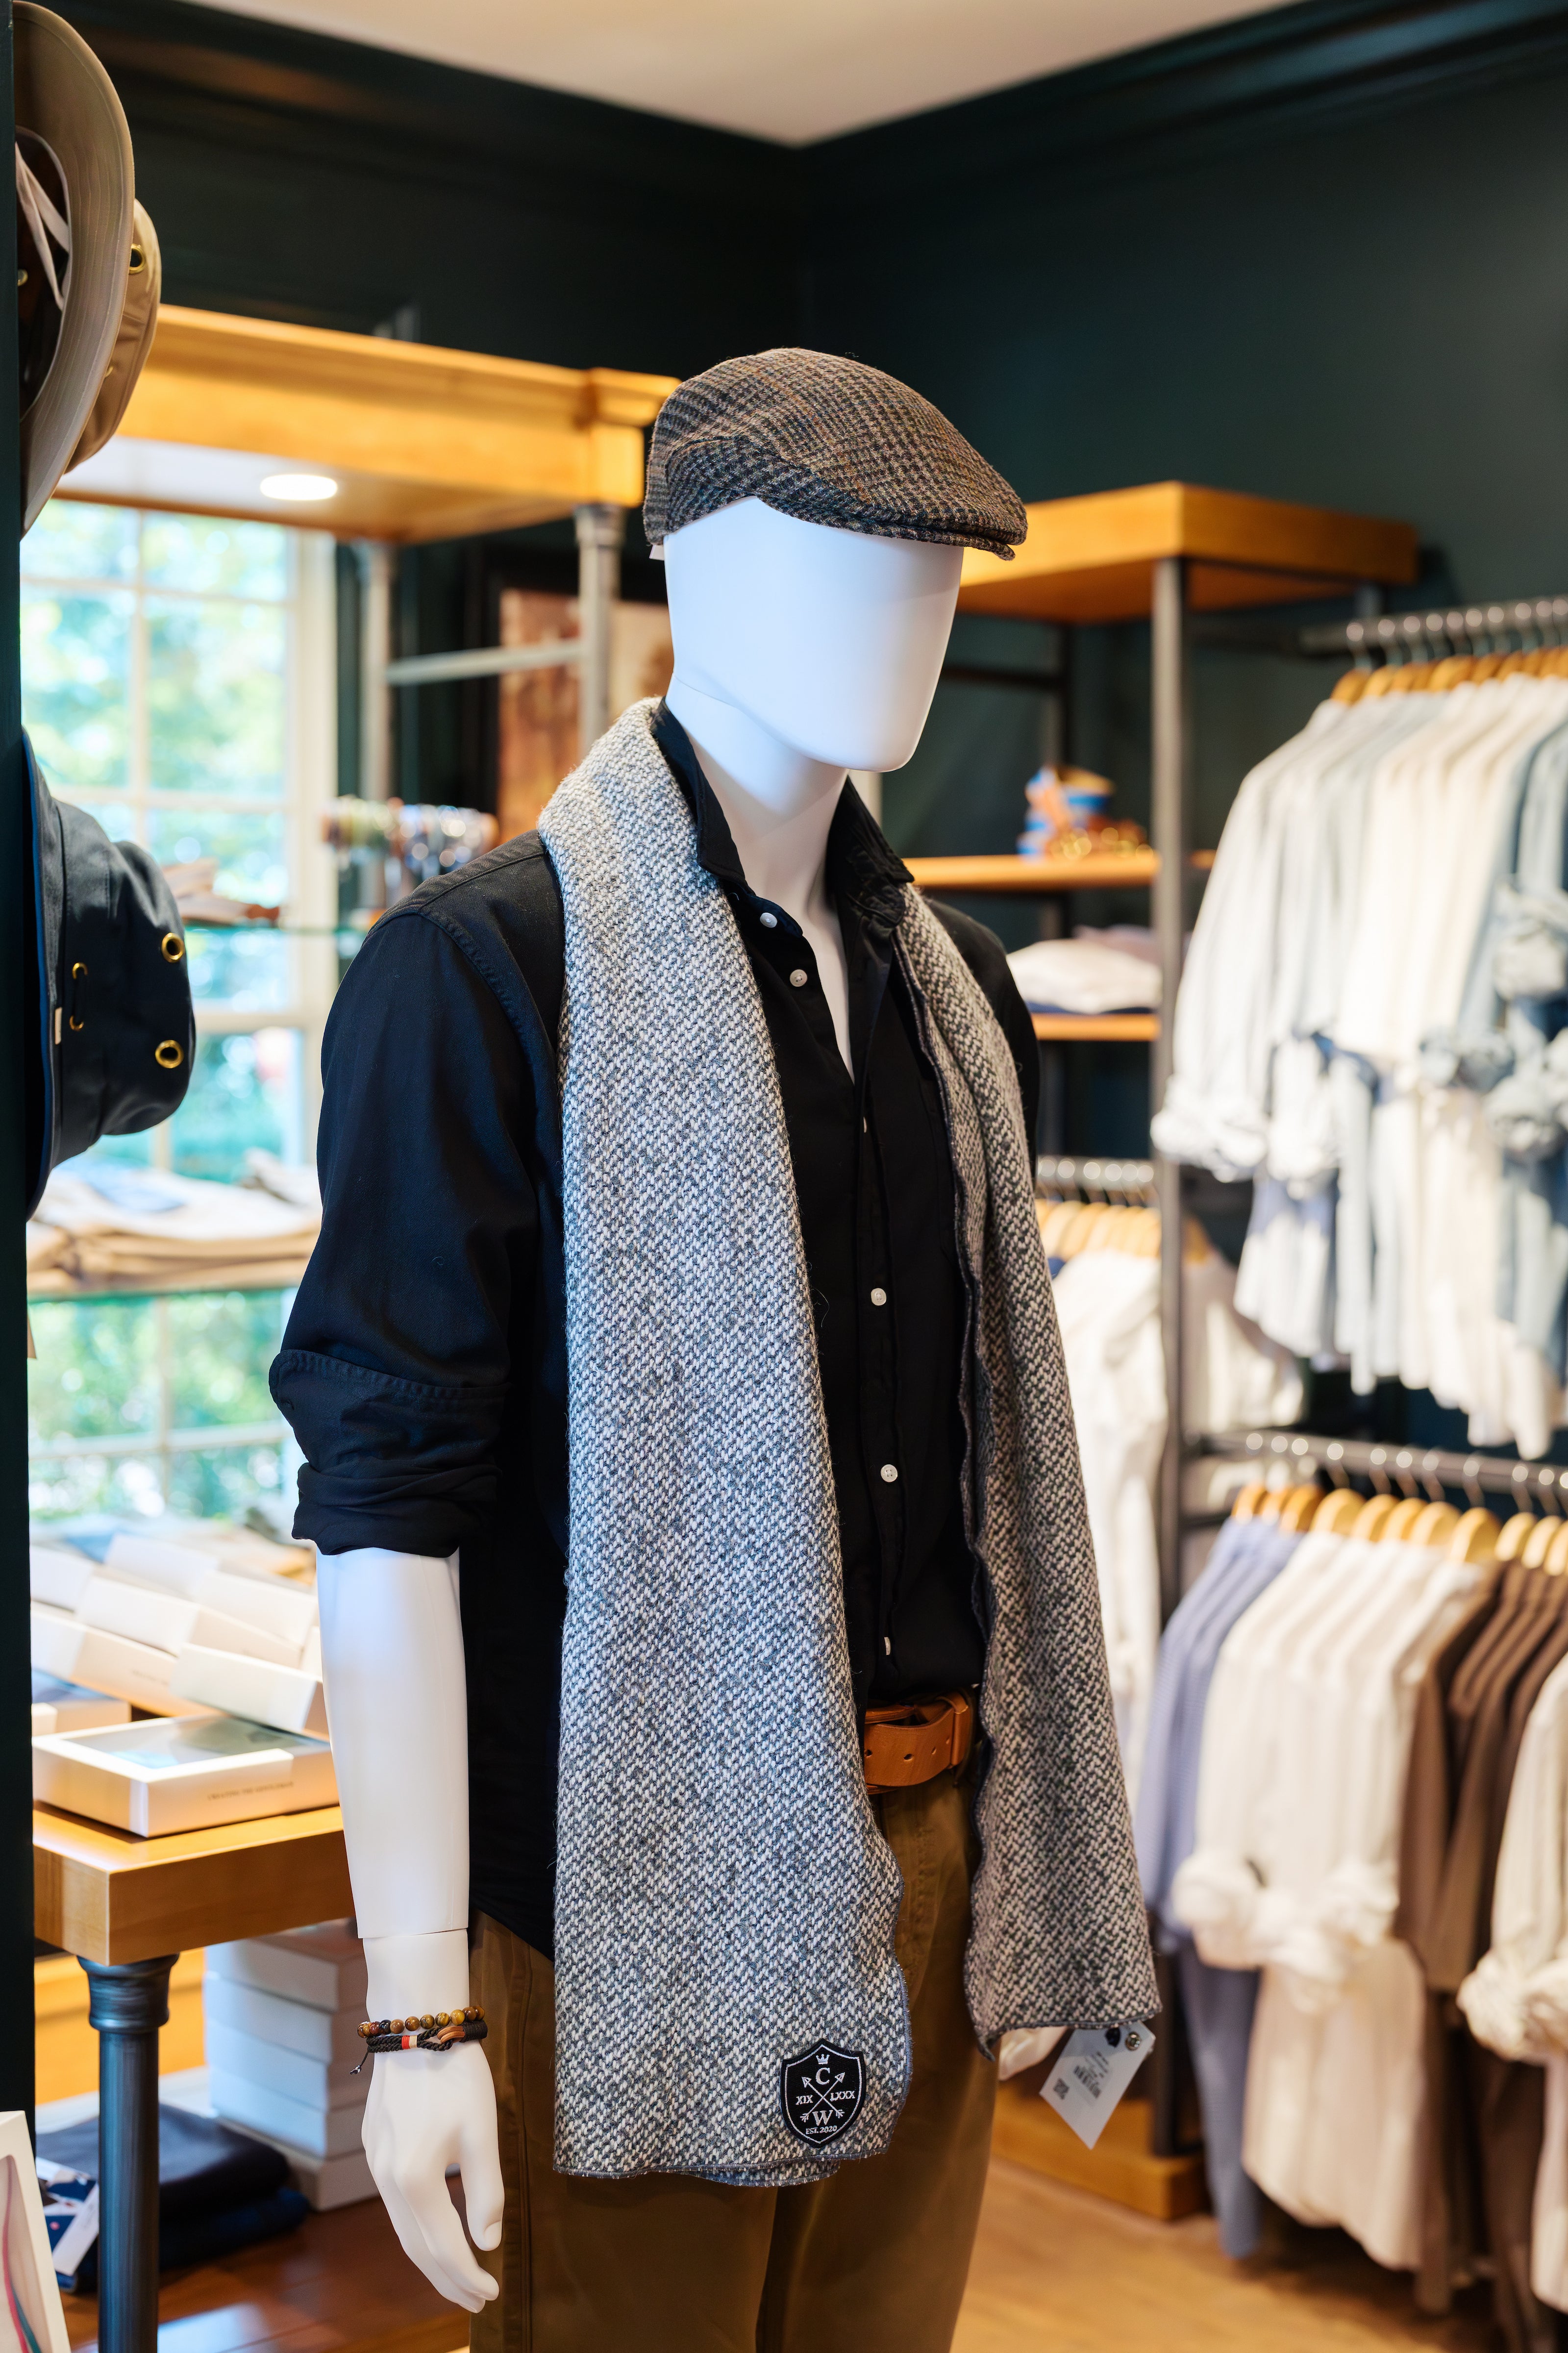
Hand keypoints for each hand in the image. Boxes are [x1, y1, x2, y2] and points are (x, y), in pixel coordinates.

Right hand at [362, 2041, 502, 2310]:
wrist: (415, 2023)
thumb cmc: (456, 2075)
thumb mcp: (483, 2133)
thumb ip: (486, 2192)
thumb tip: (488, 2241)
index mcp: (416, 2179)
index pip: (445, 2247)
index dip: (468, 2276)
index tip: (491, 2294)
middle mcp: (387, 2179)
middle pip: (416, 2248)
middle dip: (446, 2279)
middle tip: (475, 2299)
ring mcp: (376, 2163)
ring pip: (401, 2227)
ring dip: (429, 2256)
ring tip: (457, 2275)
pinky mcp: (374, 2146)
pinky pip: (394, 2202)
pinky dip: (416, 2226)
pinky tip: (435, 2227)